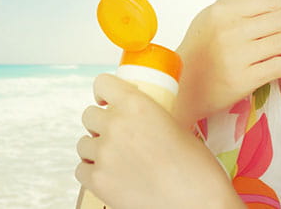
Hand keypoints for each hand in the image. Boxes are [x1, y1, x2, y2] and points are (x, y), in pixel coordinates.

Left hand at [76, 74, 245, 208]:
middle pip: (89, 115)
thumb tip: (129, 117)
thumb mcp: (174, 126)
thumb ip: (147, 116)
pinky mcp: (98, 181)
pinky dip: (93, 172)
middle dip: (100, 123)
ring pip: (83, 143)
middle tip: (116, 135)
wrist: (198, 204)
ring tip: (117, 159)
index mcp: (137, 104)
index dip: (104, 93)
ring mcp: (104, 154)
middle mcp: (116, 124)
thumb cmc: (196, 168)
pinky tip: (112, 175)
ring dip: (96, 148)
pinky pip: (81, 169)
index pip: (102, 83)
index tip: (107, 101)